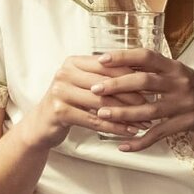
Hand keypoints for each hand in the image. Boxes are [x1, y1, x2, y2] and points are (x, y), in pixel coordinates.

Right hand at [25, 56, 146, 148]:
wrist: (41, 124)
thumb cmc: (68, 103)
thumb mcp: (83, 85)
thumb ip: (103, 77)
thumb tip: (140, 74)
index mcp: (73, 62)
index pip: (108, 65)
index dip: (130, 75)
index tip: (150, 85)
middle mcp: (64, 73)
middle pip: (106, 83)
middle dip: (131, 96)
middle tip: (152, 105)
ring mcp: (60, 91)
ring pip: (102, 103)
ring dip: (127, 114)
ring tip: (145, 122)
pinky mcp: (60, 111)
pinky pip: (95, 120)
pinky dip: (114, 127)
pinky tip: (129, 131)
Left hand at [87, 49, 193, 151]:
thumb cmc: (187, 85)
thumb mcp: (173, 71)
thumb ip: (150, 67)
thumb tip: (116, 61)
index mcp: (173, 66)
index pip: (146, 56)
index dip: (124, 57)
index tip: (101, 59)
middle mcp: (179, 83)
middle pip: (145, 82)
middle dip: (117, 85)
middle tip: (95, 89)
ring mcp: (183, 104)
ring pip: (148, 110)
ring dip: (123, 113)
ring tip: (101, 114)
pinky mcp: (185, 123)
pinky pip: (158, 134)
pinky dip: (139, 142)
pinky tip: (122, 145)